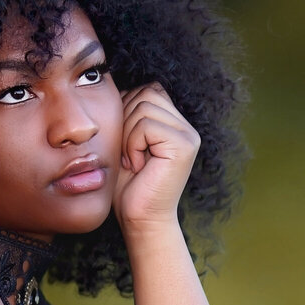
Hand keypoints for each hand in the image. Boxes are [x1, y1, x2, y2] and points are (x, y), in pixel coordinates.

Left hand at [110, 82, 200, 233]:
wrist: (140, 220)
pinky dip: (133, 144)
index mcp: (175, 124)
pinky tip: (138, 165)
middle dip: (125, 121)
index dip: (127, 110)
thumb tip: (116, 85)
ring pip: (144, 106)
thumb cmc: (128, 186)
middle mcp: (186, 127)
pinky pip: (146, 125)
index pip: (148, 90)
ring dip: (128, 135)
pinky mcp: (184, 145)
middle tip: (127, 154)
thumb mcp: (124, 140)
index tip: (125, 144)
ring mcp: (188, 136)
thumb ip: (129, 113)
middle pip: (146, 92)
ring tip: (133, 160)